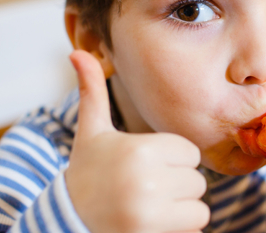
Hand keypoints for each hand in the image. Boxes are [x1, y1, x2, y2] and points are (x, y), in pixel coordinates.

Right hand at [65, 50, 209, 232]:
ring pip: (199, 209)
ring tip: (149, 207)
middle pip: (196, 182)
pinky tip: (151, 224)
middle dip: (176, 187)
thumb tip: (77, 51)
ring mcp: (150, 214)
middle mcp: (147, 182)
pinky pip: (194, 230)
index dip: (172, 160)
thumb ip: (92, 93)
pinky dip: (179, 229)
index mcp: (140, 151)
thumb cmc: (86, 174)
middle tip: (145, 190)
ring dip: (181, 211)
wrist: (67, 223)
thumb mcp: (91, 134)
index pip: (190, 153)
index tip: (146, 167)